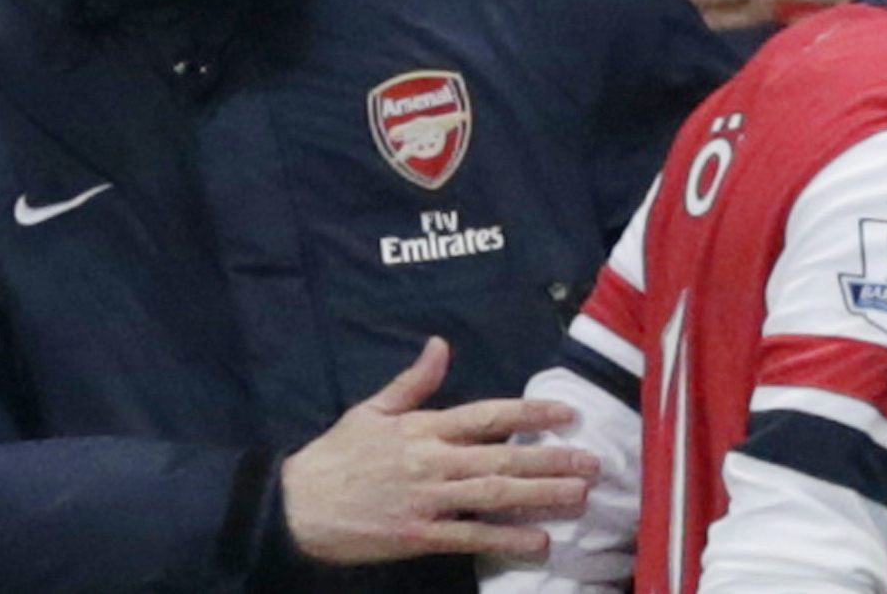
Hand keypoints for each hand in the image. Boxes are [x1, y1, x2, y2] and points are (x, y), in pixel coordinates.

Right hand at [281, 338, 599, 564]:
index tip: (568, 412)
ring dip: (540, 495)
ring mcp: (426, 500)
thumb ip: (413, 382)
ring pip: (494, 495)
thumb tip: (440, 344)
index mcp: (422, 428)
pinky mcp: (417, 536)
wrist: (295, 506)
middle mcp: (431, 461)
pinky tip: (537, 541)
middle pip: (501, 457)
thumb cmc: (334, 457)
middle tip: (592, 462)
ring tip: (579, 496)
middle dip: (551, 459)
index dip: (530, 411)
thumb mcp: (371, 410)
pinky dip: (505, 540)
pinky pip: (470, 538)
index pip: (487, 414)